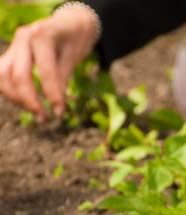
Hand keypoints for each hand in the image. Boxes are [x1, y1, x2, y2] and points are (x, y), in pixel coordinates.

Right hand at [0, 5, 97, 121]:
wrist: (71, 22)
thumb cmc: (76, 39)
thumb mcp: (75, 56)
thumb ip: (62, 78)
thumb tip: (55, 107)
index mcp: (43, 35)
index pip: (45, 71)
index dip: (52, 94)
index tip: (59, 113)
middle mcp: (24, 37)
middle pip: (18, 75)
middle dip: (30, 100)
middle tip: (44, 118)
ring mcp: (15, 44)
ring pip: (3, 75)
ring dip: (15, 97)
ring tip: (35, 111)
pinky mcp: (11, 52)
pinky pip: (2, 73)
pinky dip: (10, 89)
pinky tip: (25, 102)